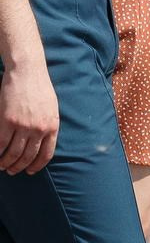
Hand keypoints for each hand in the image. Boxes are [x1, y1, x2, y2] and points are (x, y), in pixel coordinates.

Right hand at [0, 48, 58, 175]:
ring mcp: (23, 125)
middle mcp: (39, 129)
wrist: (27, 71)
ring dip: (6, 162)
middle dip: (19, 167)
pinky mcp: (7, 121)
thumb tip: (43, 141)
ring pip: (13, 153)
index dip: (36, 166)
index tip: (30, 171)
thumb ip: (48, 125)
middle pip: (28, 156)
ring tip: (2, 166)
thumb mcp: (52, 108)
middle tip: (12, 171)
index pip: (46, 154)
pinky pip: (1, 143)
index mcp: (52, 126)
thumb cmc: (39, 87)